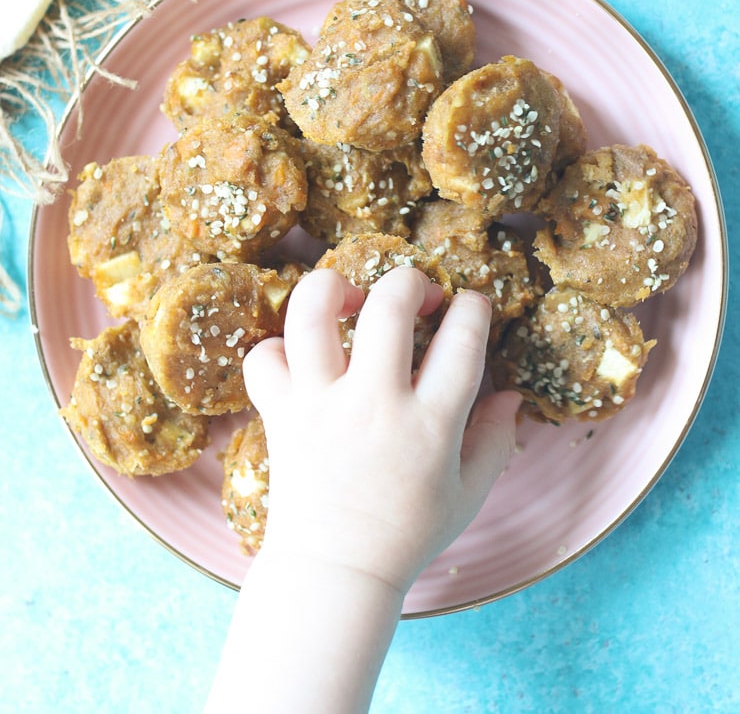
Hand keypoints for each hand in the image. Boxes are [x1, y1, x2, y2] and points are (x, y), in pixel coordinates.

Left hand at [244, 265, 519, 594]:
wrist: (335, 572)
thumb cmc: (406, 534)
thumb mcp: (468, 494)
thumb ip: (497, 441)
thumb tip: (510, 394)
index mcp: (428, 426)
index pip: (462, 341)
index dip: (473, 309)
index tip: (470, 306)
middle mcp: (373, 405)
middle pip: (388, 306)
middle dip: (408, 280)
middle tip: (414, 292)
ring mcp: (320, 405)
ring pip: (311, 313)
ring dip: (334, 287)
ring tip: (349, 297)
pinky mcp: (279, 414)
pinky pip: (264, 356)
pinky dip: (279, 346)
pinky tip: (304, 354)